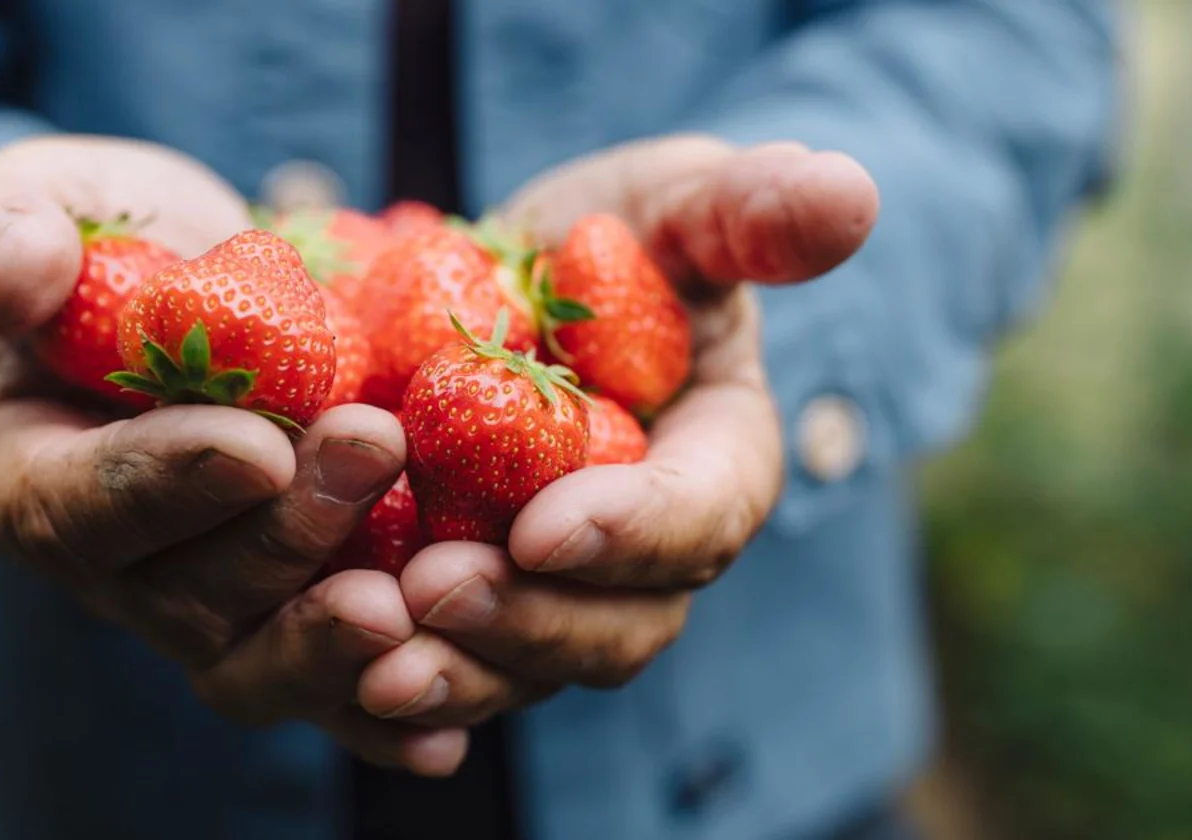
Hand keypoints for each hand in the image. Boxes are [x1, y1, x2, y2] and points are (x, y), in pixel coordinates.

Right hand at [0, 136, 469, 774]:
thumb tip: (21, 278)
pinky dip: (383, 717)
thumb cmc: (100, 239)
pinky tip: (444, 730)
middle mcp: (114, 574)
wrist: (199, 287)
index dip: (167, 485)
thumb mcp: (28, 197)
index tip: (258, 445)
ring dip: (332, 644)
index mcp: (28, 481)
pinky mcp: (290, 621)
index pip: (80, 507)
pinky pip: (331, 696)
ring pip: (257, 666)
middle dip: (285, 535)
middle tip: (376, 446)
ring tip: (410, 603)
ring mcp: (206, 612)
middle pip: (187, 597)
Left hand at [352, 136, 879, 726]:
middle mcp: (649, 556)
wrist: (503, 292)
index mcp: (718, 461)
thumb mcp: (677, 202)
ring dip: (459, 672)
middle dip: (530, 620)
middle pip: (617, 625)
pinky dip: (407, 691)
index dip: (632, 532)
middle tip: (434, 588)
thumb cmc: (612, 238)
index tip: (543, 527)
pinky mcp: (480, 610)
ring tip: (376, 660)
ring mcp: (562, 596)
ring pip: (530, 668)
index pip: (701, 515)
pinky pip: (453, 670)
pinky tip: (345, 682)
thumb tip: (846, 196)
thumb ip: (751, 209)